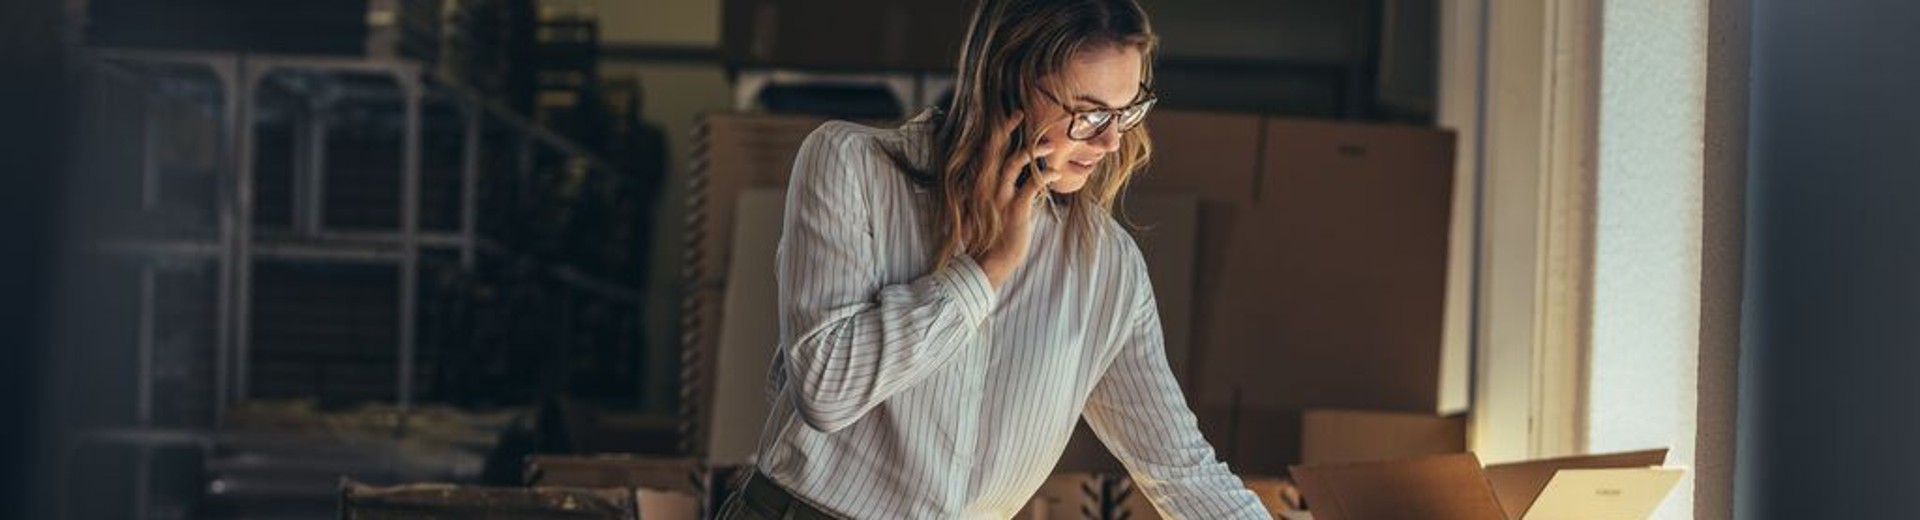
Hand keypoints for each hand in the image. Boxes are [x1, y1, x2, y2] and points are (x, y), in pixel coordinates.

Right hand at [974, 112, 1059, 288]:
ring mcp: (999, 198)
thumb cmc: (992, 236)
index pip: (987, 152)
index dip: (999, 132)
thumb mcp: (990, 209)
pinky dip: (1046, 177)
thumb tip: (1019, 178)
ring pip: (1014, 163)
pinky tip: (1056, 175)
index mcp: (981, 185)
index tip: (1012, 116)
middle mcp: (986, 187)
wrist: (988, 262)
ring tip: (1049, 145)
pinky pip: (1031, 186)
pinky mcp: (1014, 210)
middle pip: (996, 150)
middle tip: (1022, 113)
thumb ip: (1001, 191)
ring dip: (1033, 151)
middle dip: (1008, 129)